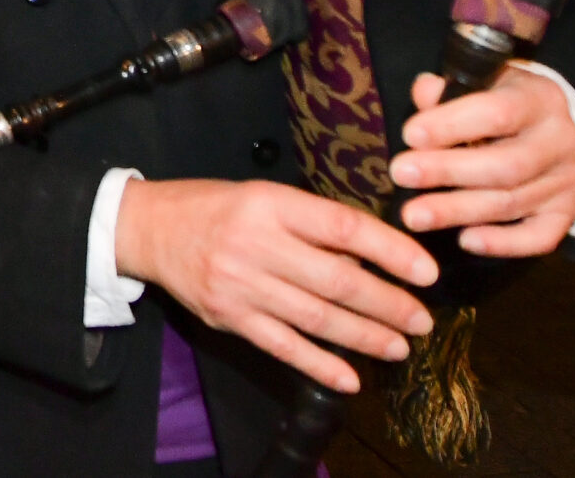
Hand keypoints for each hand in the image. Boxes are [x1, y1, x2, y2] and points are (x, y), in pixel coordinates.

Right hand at [114, 178, 436, 394]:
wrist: (148, 228)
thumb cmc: (215, 208)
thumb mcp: (263, 197)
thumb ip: (311, 224)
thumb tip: (371, 257)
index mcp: (271, 204)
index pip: (343, 227)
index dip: (390, 250)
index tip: (426, 271)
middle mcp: (256, 244)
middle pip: (337, 280)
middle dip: (388, 304)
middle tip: (422, 321)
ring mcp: (241, 284)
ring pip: (316, 317)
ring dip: (365, 337)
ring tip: (399, 346)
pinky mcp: (229, 317)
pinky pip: (283, 346)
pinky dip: (320, 365)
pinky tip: (350, 377)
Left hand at [390, 67, 574, 257]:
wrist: (556, 130)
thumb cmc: (506, 103)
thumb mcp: (485, 83)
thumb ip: (450, 88)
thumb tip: (425, 93)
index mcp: (538, 99)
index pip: (497, 112)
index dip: (451, 125)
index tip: (410, 135)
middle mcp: (559, 141)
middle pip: (504, 165)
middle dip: (446, 171)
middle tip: (401, 174)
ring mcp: (567, 180)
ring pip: (511, 202)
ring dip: (457, 211)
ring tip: (414, 215)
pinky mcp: (566, 212)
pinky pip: (539, 237)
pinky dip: (502, 243)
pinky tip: (465, 240)